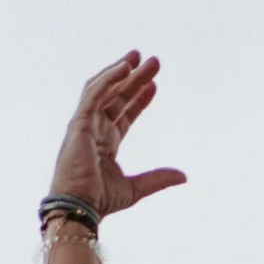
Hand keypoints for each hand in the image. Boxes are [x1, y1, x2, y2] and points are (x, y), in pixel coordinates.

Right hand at [49, 52, 187, 217]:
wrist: (80, 206)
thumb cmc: (100, 199)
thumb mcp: (137, 187)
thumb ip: (159, 178)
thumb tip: (184, 176)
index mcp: (105, 142)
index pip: (124, 113)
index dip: (139, 99)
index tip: (155, 86)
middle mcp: (94, 129)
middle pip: (116, 96)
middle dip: (134, 78)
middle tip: (153, 62)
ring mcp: (84, 124)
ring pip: (105, 89)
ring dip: (122, 72)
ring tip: (140, 56)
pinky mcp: (79, 122)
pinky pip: (94, 93)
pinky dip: (109, 78)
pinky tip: (125, 67)